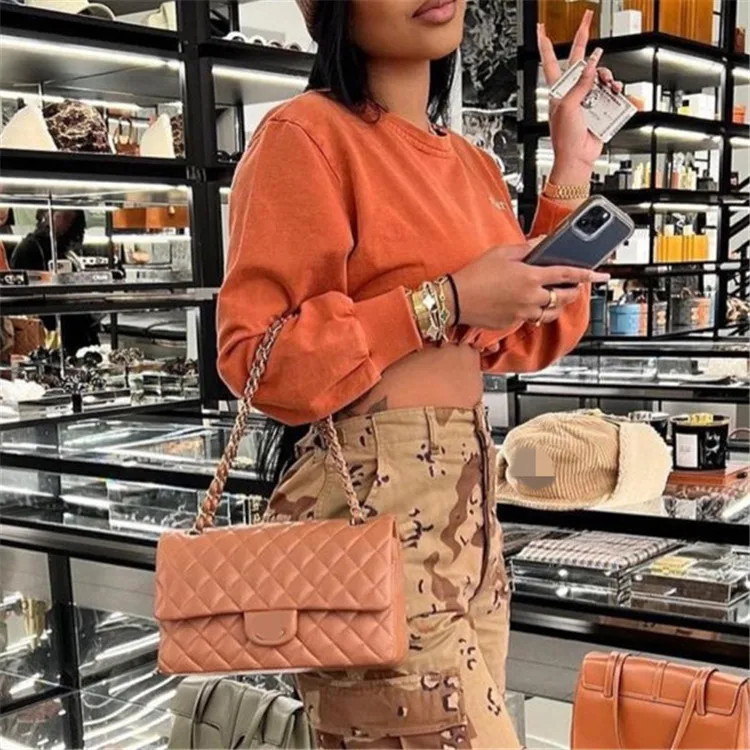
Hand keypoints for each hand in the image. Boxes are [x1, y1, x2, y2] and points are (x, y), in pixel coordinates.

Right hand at [451, 239, 609, 329]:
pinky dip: (537, 312)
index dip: (587, 275)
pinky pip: (532, 319)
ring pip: (551, 313)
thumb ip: (526, 248)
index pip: (567, 275)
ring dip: (558, 305)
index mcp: (530, 276)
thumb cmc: (475, 275)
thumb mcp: (501, 252)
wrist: (456, 299)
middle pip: (564, 297)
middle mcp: (531, 297)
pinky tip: (531, 304)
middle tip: (574, 286)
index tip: (601, 275)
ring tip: (555, 297)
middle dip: (573, 291)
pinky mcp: (513, 322)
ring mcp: (523, 313)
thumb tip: (542, 242)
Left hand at [538, 10, 624, 183]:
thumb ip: (580, 84)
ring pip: (600, 74)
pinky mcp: (600, 107)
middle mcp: (572, 90)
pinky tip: (618, 93)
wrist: (577, 157)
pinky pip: (612, 93)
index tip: (541, 27)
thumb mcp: (568, 107)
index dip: (545, 43)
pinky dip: (618, 92)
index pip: (550, 61)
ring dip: (607, 75)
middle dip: (583, 37)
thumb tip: (590, 65)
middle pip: (579, 58)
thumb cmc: (564, 138)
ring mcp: (587, 97)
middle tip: (587, 17)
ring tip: (609, 85)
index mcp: (558, 89)